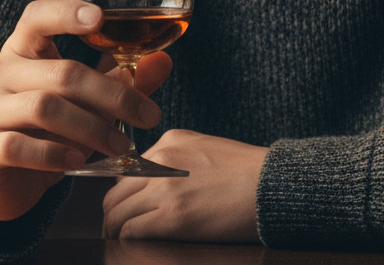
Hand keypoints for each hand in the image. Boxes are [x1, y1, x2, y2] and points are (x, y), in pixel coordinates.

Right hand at [0, 0, 172, 222]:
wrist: (3, 181)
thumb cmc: (48, 129)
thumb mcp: (85, 101)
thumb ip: (120, 78)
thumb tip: (163, 59)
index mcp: (22, 49)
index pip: (37, 17)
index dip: (66, 13)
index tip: (101, 17)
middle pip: (61, 72)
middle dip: (111, 94)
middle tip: (148, 115)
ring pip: (44, 108)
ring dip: (91, 127)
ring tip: (120, 144)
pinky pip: (19, 146)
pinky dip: (54, 153)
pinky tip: (77, 160)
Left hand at [102, 130, 268, 241]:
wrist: (270, 185)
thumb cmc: (245, 170)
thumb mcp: (203, 147)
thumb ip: (174, 157)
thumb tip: (150, 177)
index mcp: (169, 141)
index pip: (127, 168)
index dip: (122, 190)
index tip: (123, 203)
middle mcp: (162, 160)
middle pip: (116, 190)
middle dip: (112, 211)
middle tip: (115, 226)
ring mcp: (166, 188)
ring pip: (118, 212)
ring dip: (115, 228)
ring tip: (119, 238)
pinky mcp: (173, 218)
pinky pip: (132, 230)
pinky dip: (127, 238)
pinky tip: (133, 242)